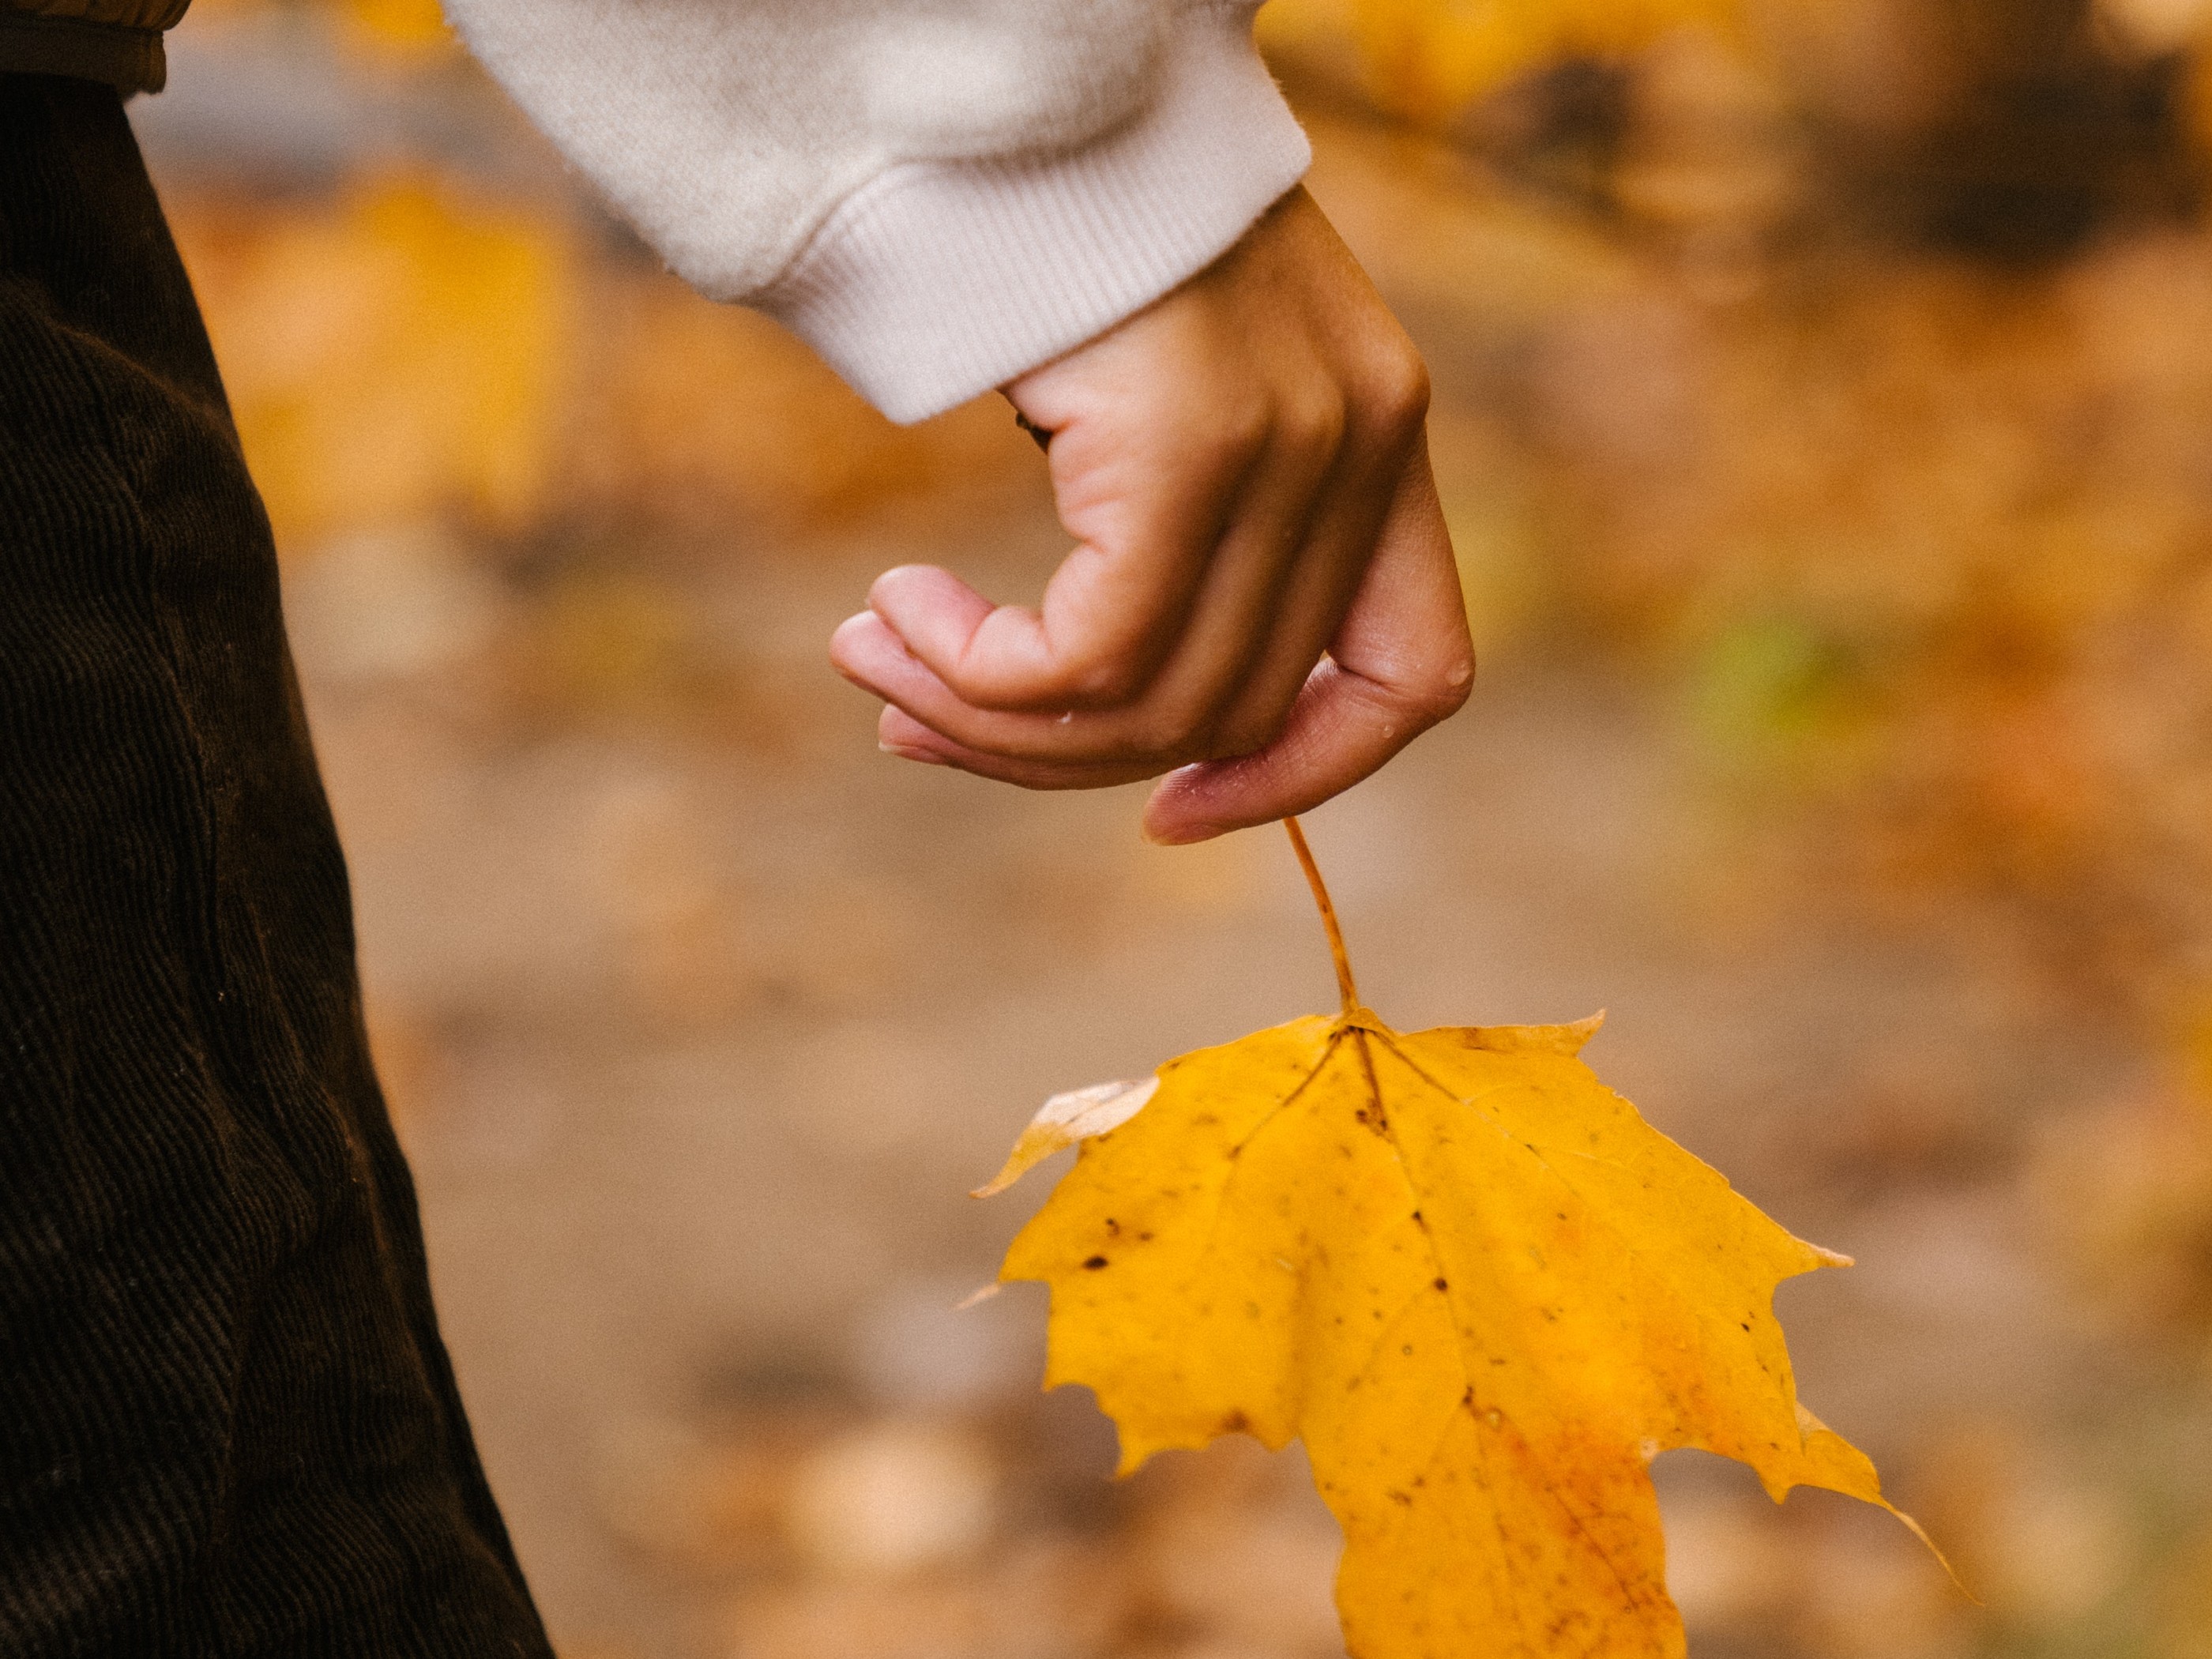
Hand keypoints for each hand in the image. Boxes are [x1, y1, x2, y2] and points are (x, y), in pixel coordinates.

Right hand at [828, 186, 1472, 843]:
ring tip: (878, 665)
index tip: (1169, 813)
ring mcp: (1292, 445)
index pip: (1417, 674)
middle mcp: (1362, 447)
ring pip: (1154, 703)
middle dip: (1058, 754)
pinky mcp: (1193, 444)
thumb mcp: (1171, 385)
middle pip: (1233, 708)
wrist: (1025, 80)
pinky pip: (1093, 655)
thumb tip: (1092, 691)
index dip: (1306, 776)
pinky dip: (983, 674)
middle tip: (913, 720)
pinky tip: (897, 616)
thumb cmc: (1072, 227)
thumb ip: (1190, 523)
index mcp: (1383, 439)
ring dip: (992, 718)